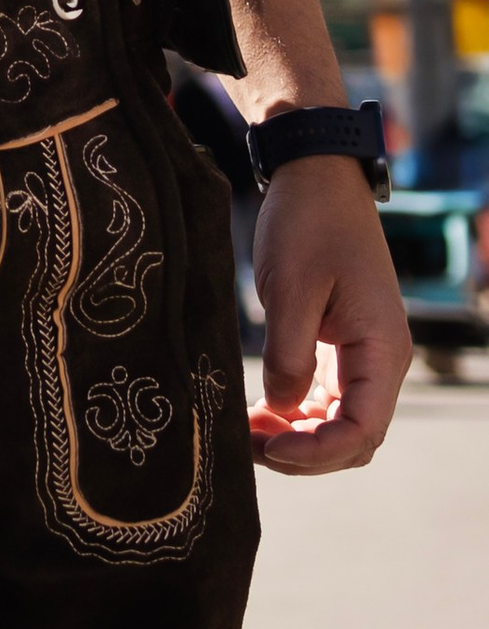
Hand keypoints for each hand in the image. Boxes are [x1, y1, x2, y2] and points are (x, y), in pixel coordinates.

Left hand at [248, 153, 410, 474]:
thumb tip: (280, 410)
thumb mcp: (291, 289)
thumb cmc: (308, 224)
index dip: (317, 452)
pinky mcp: (340, 342)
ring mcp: (363, 352)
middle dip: (305, 452)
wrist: (315, 175)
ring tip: (246, 433)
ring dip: (298, 435)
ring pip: (339, 421)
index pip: (362, 430)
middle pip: (354, 436)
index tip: (269, 450)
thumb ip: (289, 356)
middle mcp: (381, 358)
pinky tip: (258, 411)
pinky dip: (295, 412)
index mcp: (382, 348)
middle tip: (248, 448)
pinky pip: (326, 396)